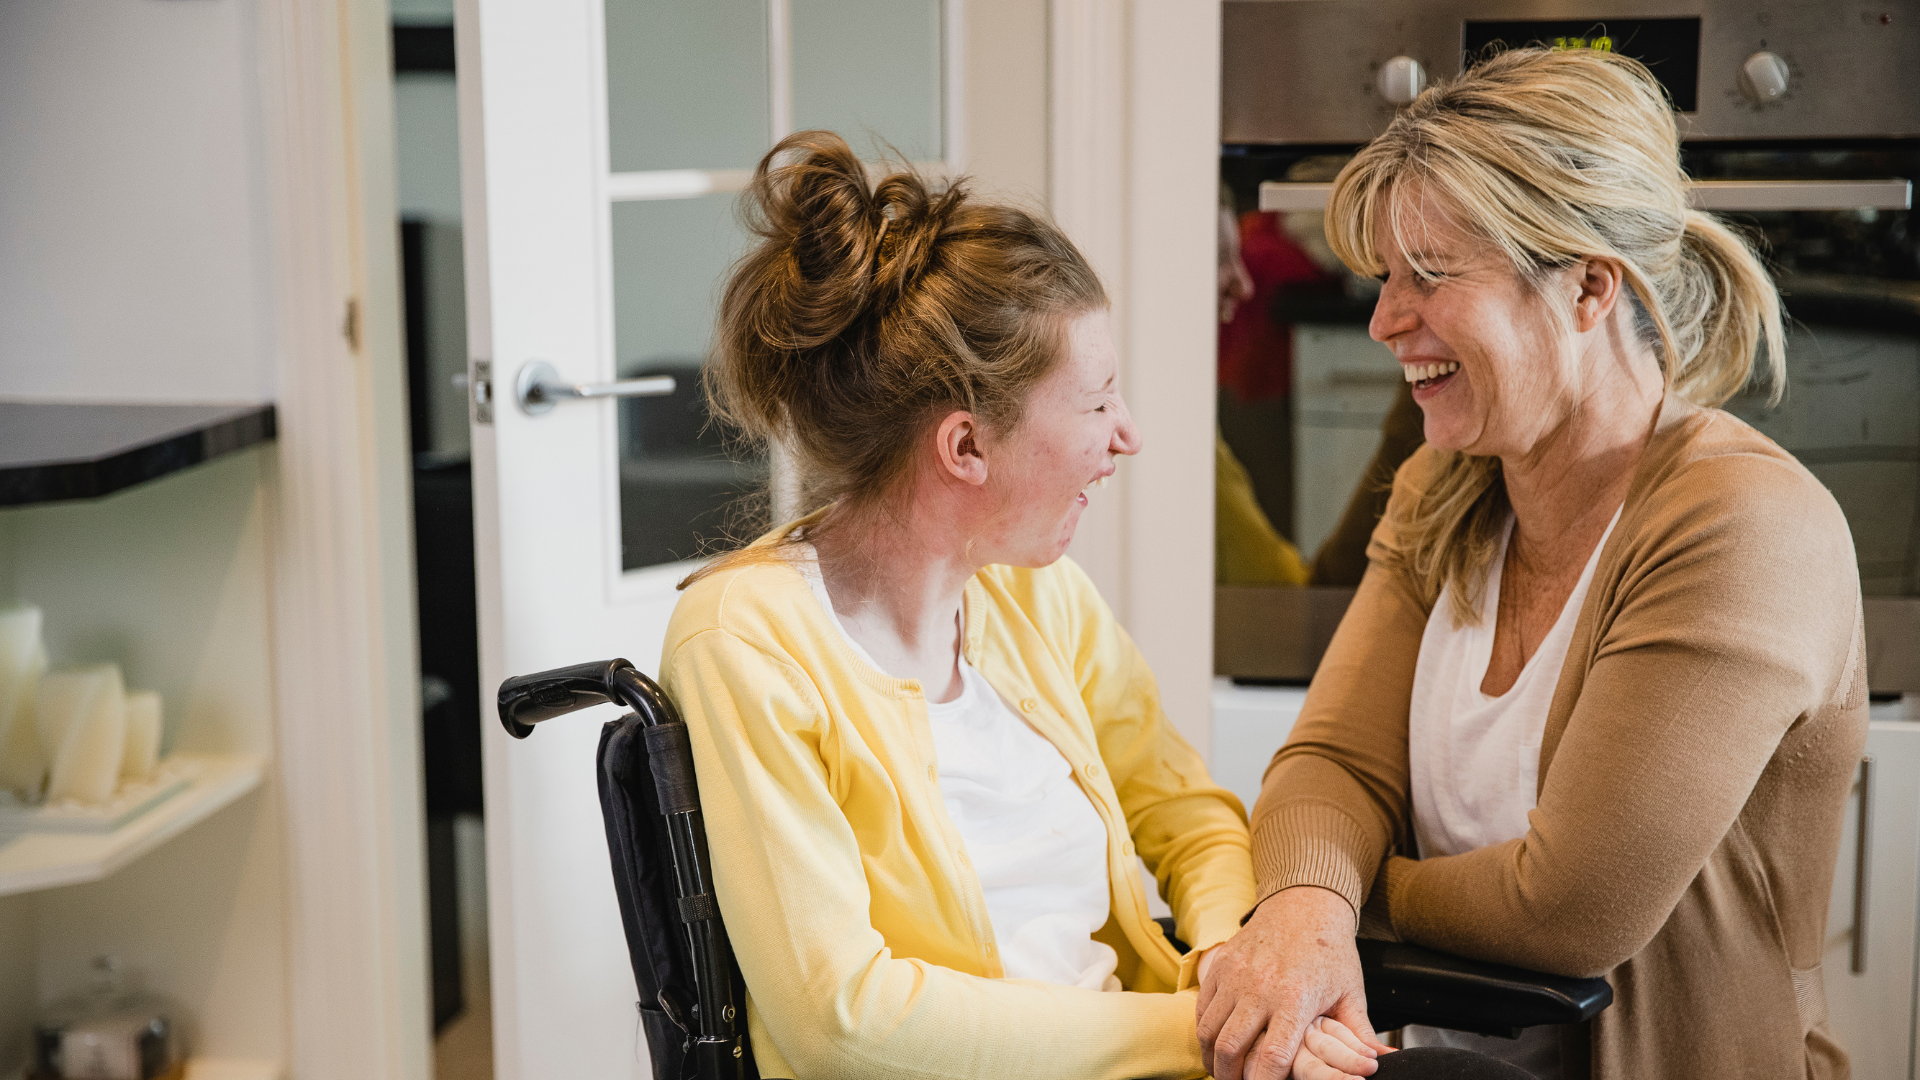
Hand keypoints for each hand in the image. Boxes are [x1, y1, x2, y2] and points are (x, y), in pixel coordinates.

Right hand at [1196, 886, 1390, 1079]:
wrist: (1304, 903)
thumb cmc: (1330, 950)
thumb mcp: (1351, 992)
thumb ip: (1361, 1033)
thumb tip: (1382, 1061)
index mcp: (1295, 999)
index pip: (1272, 1057)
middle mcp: (1259, 988)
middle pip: (1231, 1048)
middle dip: (1230, 1078)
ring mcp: (1235, 976)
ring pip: (1209, 1031)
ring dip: (1213, 1059)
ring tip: (1223, 1072)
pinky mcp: (1220, 966)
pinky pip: (1202, 1008)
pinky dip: (1204, 1032)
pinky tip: (1215, 1045)